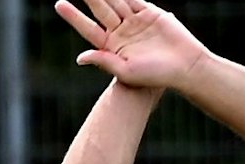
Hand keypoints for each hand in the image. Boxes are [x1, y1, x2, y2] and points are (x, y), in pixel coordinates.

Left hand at [55, 0, 208, 88]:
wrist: (185, 67)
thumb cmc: (156, 76)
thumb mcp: (126, 71)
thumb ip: (103, 61)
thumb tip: (79, 59)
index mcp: (112, 47)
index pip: (89, 28)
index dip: (74, 17)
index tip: (59, 4)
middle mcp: (121, 32)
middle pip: (101, 10)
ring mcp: (135, 21)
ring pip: (115, 0)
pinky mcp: (150, 13)